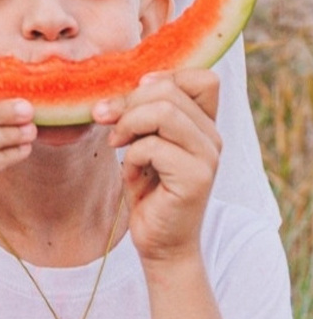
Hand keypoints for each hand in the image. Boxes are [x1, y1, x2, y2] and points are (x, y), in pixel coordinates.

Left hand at [93, 69, 220, 264]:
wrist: (159, 241)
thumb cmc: (148, 188)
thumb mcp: (142, 140)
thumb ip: (143, 111)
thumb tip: (122, 84)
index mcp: (203, 124)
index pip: (201, 78)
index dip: (162, 78)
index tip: (132, 98)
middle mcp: (212, 137)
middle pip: (168, 90)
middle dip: (127, 102)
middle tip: (107, 122)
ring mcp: (208, 157)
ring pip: (163, 111)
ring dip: (128, 124)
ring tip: (118, 144)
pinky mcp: (196, 178)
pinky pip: (152, 146)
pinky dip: (131, 156)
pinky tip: (133, 174)